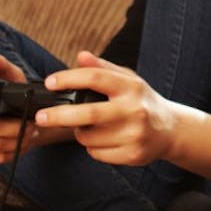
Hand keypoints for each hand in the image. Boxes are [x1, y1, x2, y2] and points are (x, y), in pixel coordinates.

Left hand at [35, 51, 175, 165]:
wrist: (170, 130)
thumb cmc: (142, 101)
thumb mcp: (128, 80)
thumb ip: (103, 69)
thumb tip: (81, 56)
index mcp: (132, 87)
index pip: (96, 78)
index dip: (69, 79)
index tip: (50, 82)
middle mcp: (135, 109)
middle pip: (88, 114)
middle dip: (58, 115)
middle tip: (40, 117)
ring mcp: (135, 134)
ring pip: (89, 138)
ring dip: (80, 133)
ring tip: (91, 127)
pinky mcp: (133, 154)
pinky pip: (97, 153)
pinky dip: (93, 148)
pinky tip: (105, 140)